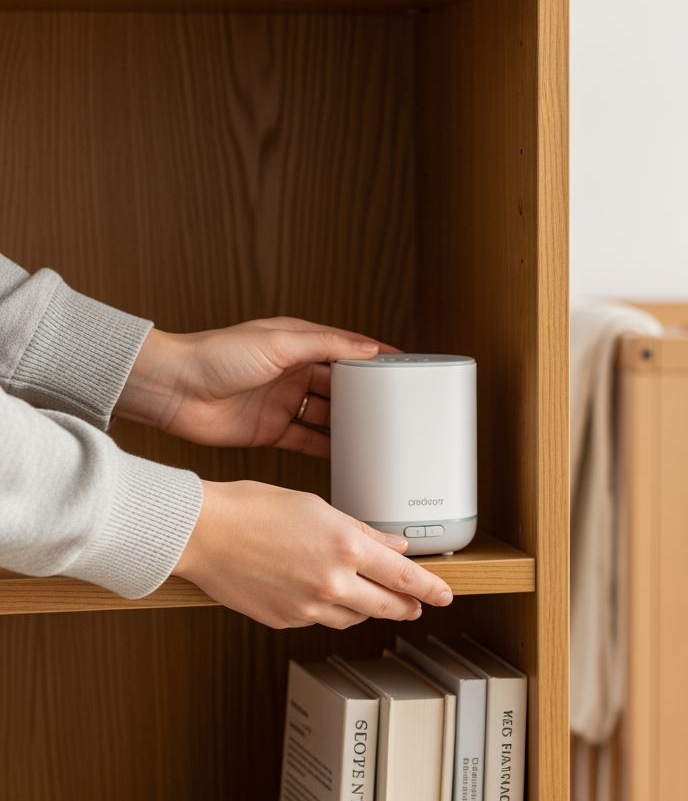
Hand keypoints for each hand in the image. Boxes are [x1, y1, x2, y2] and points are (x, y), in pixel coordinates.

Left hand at [114, 318, 399, 457]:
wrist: (170, 390)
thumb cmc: (213, 356)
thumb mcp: (277, 343)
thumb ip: (325, 346)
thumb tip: (366, 347)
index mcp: (297, 344)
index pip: (346, 350)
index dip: (374, 359)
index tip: (403, 368)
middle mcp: (292, 373)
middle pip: (340, 387)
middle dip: (365, 398)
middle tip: (393, 411)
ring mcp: (282, 403)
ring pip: (326, 416)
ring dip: (348, 426)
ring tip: (376, 437)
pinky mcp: (270, 430)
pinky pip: (307, 441)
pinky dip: (326, 449)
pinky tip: (346, 456)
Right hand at [173, 481, 453, 628]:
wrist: (202, 533)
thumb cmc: (252, 509)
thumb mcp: (316, 507)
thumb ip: (361, 531)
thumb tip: (392, 546)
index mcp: (345, 547)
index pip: (404, 576)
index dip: (430, 588)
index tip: (445, 593)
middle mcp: (332, 582)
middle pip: (387, 605)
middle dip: (407, 606)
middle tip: (418, 605)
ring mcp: (308, 606)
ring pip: (355, 617)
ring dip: (370, 610)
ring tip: (373, 600)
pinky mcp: (285, 620)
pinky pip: (321, 620)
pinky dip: (332, 611)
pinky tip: (328, 598)